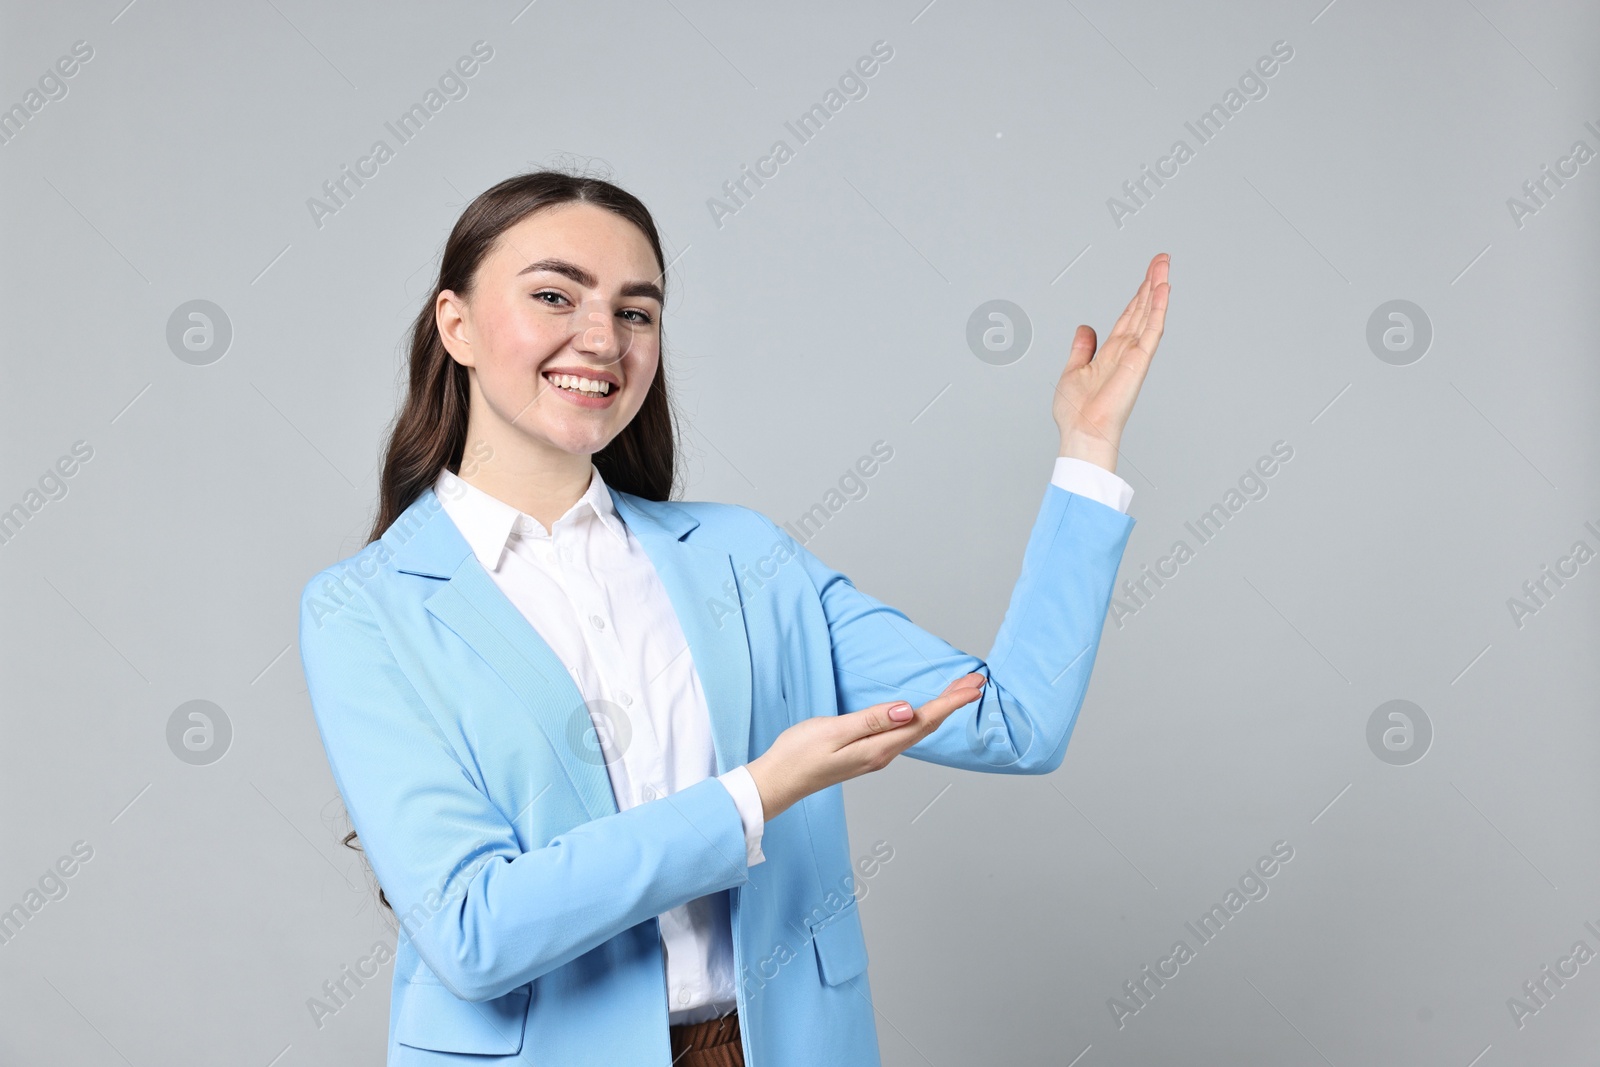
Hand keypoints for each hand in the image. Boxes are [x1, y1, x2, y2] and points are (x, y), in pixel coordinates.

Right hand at [745, 672, 987, 820]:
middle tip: (975, 681)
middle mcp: (883, 754)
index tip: (973, 685)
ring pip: (918, 730)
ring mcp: (876, 756)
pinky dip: (922, 719)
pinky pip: (905, 735)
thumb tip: (909, 710)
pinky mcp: (867, 754)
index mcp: (878, 748)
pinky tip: (923, 713)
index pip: (924, 721)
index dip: (951, 702)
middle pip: (926, 726)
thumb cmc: (799, 754)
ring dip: (940, 710)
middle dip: (952, 702)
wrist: (778, 781)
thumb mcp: (834, 731)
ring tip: (957, 692)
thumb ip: (872, 720)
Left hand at [1053, 253, 1170, 473]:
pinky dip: (1158, 308)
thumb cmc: (1077, 413)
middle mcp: (1126, 351)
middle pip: (1142, 309)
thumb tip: (1084, 329)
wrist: (1082, 432)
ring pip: (1150, 314)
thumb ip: (1082, 349)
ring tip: (1164, 265)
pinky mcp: (1139, 361)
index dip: (1137, 295)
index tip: (1147, 275)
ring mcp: (1135, 355)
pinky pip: (1151, 329)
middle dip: (1151, 283)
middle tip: (1161, 260)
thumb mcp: (1073, 371)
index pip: (1128, 317)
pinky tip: (1162, 289)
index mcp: (1111, 352)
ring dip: (1157, 288)